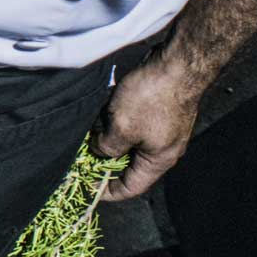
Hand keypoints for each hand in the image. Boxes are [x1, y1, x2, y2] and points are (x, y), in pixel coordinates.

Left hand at [94, 55, 202, 201]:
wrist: (177, 64)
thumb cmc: (152, 98)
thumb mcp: (122, 127)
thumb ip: (107, 146)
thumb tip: (98, 151)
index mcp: (158, 161)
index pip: (131, 187)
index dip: (108, 191)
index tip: (86, 189)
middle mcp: (162, 149)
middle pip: (128, 165)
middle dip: (103, 161)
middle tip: (79, 156)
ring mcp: (160, 129)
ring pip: (127, 142)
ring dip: (107, 138)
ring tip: (86, 132)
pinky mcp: (156, 111)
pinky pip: (131, 124)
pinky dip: (114, 122)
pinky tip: (100, 112)